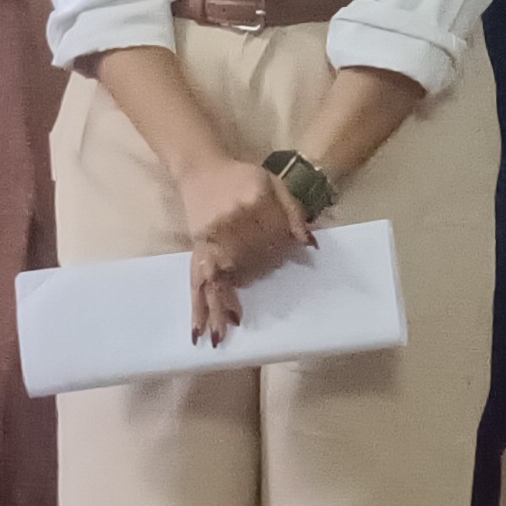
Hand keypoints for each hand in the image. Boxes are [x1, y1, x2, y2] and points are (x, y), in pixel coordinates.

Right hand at [177, 156, 311, 342]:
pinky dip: (198, 305)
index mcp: (253, 205)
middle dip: (249, 282)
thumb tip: (309, 246)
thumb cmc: (244, 177)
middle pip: (246, 263)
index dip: (281, 251)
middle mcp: (229, 225)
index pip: (273, 239)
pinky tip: (198, 327)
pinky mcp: (198, 248)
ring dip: (218, 309)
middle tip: (244, 314)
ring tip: (220, 338)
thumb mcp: (275, 184)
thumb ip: (294, 213)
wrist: (203, 168)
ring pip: (217, 280)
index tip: (286, 259)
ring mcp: (210, 240)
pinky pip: (196, 281)